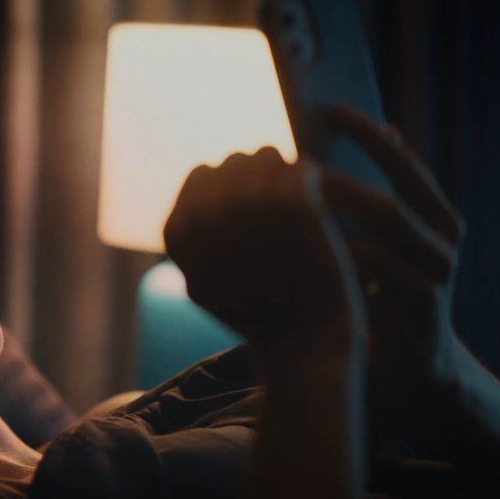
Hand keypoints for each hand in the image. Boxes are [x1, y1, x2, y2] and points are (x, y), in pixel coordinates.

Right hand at [164, 146, 364, 351]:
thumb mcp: (202, 283)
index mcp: (178, 228)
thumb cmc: (256, 316)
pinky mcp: (292, 199)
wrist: (301, 343)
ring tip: (300, 216)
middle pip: (234, 161)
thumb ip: (190, 236)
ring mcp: (247, 200)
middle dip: (256, 182)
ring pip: (269, 156)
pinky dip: (315, 185)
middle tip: (281, 219)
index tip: (252, 222)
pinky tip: (321, 213)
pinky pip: (303, 167)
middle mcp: (205, 209)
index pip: (201, 175)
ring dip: (284, 179)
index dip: (228, 193)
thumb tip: (200, 176)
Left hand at [320, 105, 466, 423]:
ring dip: (342, 201)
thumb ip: (357, 213)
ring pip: (392, 220)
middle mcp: (443, 239)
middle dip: (357, 160)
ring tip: (299, 186)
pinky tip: (303, 242)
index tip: (330, 107)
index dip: (369, 134)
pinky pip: (381, 267)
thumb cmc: (380, 303)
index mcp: (434, 219)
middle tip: (309, 145)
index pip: (403, 164)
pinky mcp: (424, 304)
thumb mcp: (373, 254)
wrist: (414, 374)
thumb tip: (314, 160)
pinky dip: (342, 250)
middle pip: (401, 185)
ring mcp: (438, 271)